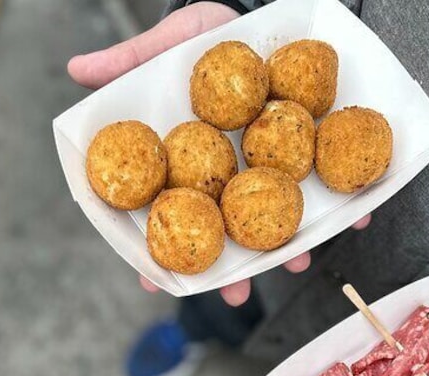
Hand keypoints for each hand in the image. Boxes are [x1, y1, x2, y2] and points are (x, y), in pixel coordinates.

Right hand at [68, 2, 370, 305]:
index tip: (154, 282)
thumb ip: (124, 63)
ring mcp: (269, 165)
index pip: (166, 213)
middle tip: (235, 295)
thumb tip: (75, 70)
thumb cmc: (201, 35)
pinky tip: (353, 221)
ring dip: (287, 246)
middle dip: (230, 267)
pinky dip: (344, 205)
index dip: (157, 250)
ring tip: (296, 263)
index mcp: (185, 159)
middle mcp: (226, 171)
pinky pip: (326, 183)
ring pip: (274, 216)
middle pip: (224, 229)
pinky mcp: (308, 150)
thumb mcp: (163, 45)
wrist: (252, 12)